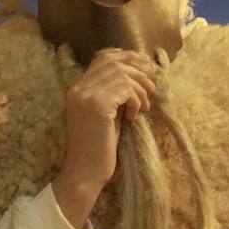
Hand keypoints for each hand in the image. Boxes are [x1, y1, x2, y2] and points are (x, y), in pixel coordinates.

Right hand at [52, 49, 156, 228]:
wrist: (85, 172)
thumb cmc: (99, 147)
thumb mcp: (105, 114)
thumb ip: (113, 94)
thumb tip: (136, 76)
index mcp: (77, 88)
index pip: (103, 58)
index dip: (125, 56)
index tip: (144, 63)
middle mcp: (78, 88)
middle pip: (114, 63)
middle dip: (138, 72)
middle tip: (151, 89)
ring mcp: (86, 96)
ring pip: (123, 75)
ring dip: (139, 90)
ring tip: (143, 107)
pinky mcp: (98, 105)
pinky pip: (126, 89)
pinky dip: (135, 100)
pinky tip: (134, 116)